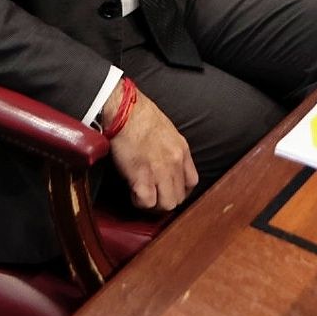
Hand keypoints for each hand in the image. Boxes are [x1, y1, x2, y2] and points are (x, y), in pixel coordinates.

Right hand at [106, 84, 197, 211]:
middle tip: (151, 195)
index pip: (192, 182)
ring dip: (153, 204)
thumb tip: (165, 163)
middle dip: (165, 200)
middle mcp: (175, 162)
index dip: (180, 190)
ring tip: (141, 194)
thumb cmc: (139, 116)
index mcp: (182, 149)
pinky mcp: (142, 176)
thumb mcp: (166, 131)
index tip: (168, 190)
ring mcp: (160, 170)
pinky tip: (132, 191)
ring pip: (166, 204)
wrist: (124, 111)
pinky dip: (139, 201)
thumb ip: (170, 149)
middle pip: (179, 196)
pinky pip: (146, 202)